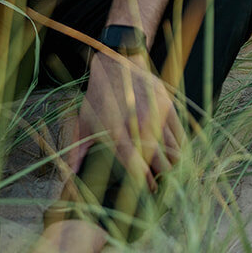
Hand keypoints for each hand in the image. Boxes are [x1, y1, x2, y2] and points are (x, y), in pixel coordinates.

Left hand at [66, 50, 183, 191]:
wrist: (117, 61)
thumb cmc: (98, 95)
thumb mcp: (84, 120)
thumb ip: (78, 150)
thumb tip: (70, 176)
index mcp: (116, 131)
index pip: (136, 167)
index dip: (145, 184)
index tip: (149, 191)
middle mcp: (138, 125)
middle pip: (162, 164)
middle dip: (163, 178)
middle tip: (161, 182)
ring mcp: (155, 116)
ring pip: (175, 153)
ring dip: (174, 165)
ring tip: (169, 169)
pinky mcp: (167, 107)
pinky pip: (181, 137)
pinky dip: (181, 149)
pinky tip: (175, 153)